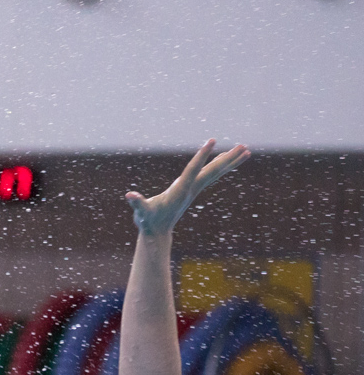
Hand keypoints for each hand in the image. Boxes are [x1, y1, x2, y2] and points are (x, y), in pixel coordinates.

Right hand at [125, 139, 249, 236]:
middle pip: (213, 171)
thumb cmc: (148, 221)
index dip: (201, 155)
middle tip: (244, 147)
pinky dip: (219, 165)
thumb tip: (130, 196)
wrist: (156, 233)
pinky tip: (226, 158)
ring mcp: (194, 189)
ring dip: (230, 161)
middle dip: (228, 159)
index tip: (212, 140)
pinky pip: (210, 175)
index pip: (193, 169)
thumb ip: (137, 203)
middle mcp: (191, 188)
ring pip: (215, 172)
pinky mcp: (192, 189)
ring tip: (245, 150)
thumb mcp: (141, 212)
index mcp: (180, 190)